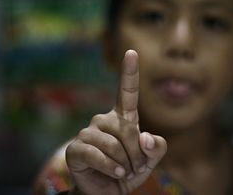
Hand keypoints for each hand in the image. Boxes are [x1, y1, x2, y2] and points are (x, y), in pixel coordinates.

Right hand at [65, 50, 166, 194]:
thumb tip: (144, 137)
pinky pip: (98, 155)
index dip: (130, 72)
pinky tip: (116, 175)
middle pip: (128, 130)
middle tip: (134, 168)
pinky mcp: (76, 148)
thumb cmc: (129, 171)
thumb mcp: (150, 160)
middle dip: (136, 154)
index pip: (127, 92)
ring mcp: (88, 132)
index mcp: (122, 117)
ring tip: (123, 172)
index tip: (132, 52)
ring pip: (114, 144)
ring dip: (125, 164)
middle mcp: (103, 119)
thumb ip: (156, 147)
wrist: (108, 192)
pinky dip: (111, 169)